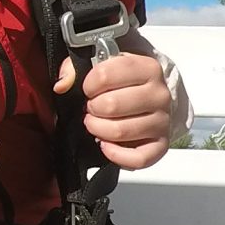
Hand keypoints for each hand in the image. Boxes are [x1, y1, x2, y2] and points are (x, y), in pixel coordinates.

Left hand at [54, 46, 174, 169]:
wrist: (152, 98)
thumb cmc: (125, 82)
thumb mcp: (103, 65)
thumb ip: (76, 68)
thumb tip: (62, 85)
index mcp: (147, 68)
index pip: (106, 74)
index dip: (88, 84)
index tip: (89, 89)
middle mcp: (159, 94)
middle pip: (112, 105)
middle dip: (92, 109)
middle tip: (91, 108)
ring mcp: (162, 121)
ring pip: (120, 132)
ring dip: (98, 130)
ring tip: (96, 124)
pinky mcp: (161, 145)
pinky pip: (138, 159)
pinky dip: (116, 155)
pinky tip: (106, 145)